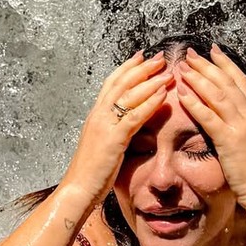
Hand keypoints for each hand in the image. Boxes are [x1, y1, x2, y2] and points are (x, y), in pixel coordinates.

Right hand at [62, 51, 170, 204]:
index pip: (111, 83)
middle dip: (142, 68)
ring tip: (168, 72)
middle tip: (160, 58)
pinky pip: (135, 116)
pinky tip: (163, 94)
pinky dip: (150, 102)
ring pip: (129, 95)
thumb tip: (125, 126)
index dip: (127, 68)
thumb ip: (112, 131)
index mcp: (95, 115)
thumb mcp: (101, 145)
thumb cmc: (90, 172)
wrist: (77, 188)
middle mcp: (98, 115)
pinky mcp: (113, 139)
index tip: (142, 56)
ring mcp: (104, 125)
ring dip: (151, 81)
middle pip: (121, 82)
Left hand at [176, 45, 245, 208]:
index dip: (225, 63)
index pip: (240, 80)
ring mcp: (241, 126)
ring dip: (198, 79)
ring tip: (183, 68)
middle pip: (226, 82)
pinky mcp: (229, 140)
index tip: (212, 50)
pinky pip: (209, 117)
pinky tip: (182, 94)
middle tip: (190, 54)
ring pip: (217, 95)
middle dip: (207, 66)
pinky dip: (195, 103)